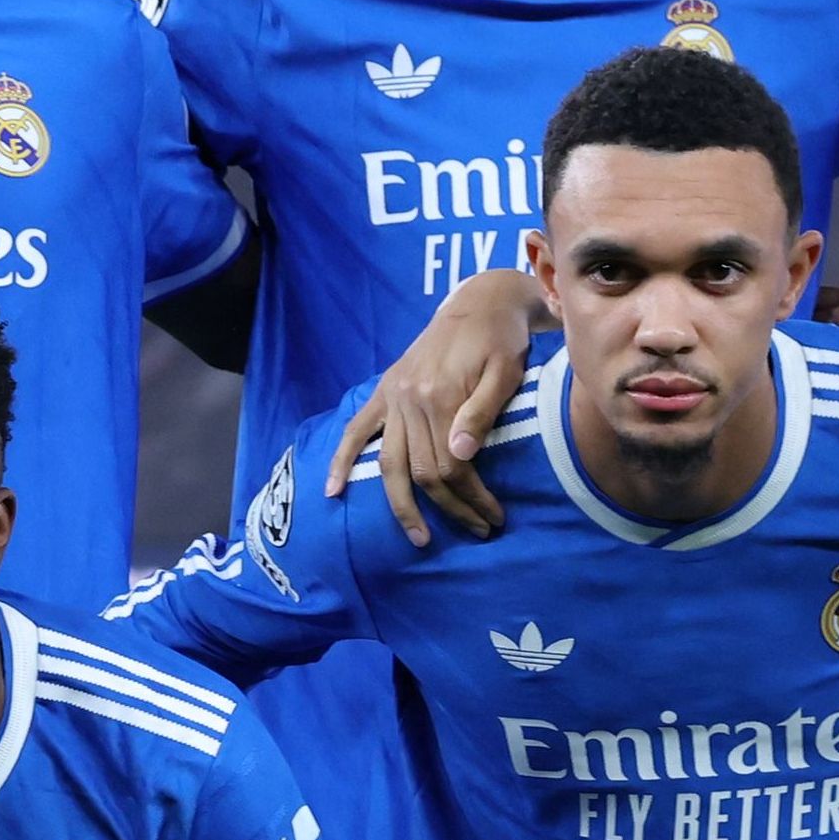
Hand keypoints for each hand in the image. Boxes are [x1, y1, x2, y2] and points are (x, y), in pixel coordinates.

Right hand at [324, 269, 537, 544]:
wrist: (480, 303)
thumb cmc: (502, 339)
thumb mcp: (505, 371)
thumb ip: (482, 411)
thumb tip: (461, 454)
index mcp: (441, 395)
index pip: (452, 465)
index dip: (472, 498)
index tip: (494, 518)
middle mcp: (409, 399)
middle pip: (424, 471)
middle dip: (451, 508)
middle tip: (478, 530)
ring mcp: (392, 397)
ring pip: (390, 464)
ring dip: (404, 506)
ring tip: (420, 537)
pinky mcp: (383, 392)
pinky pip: (355, 431)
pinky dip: (341, 461)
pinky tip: (333, 491)